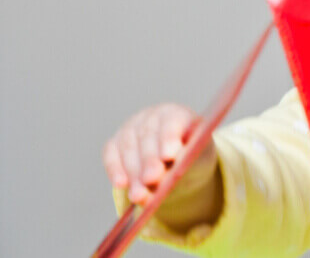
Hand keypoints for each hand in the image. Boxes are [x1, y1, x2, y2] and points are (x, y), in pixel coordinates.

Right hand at [102, 103, 217, 205]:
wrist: (179, 164)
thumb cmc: (192, 159)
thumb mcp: (198, 160)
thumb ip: (187, 164)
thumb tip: (170, 176)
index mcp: (179, 114)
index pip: (173, 121)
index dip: (170, 138)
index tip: (169, 155)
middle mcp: (153, 117)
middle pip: (148, 136)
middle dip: (149, 160)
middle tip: (151, 179)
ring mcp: (131, 127)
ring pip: (129, 147)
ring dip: (134, 173)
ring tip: (139, 195)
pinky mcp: (116, 142)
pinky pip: (111, 154)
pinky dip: (115, 169)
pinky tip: (120, 184)